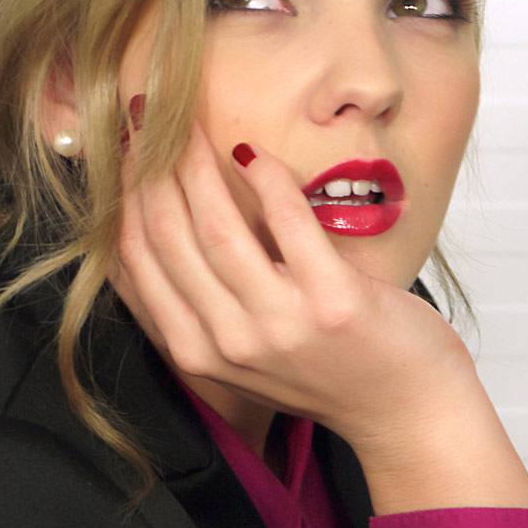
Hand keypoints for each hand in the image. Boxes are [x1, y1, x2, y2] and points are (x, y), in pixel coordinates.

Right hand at [114, 117, 527, 512]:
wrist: (405, 413)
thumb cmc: (324, 372)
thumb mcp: (240, 355)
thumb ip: (195, 307)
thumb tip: (148, 231)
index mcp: (195, 352)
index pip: (137, 260)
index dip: (122, 196)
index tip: (124, 150)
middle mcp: (227, 343)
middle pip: (166, 235)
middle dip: (148, 166)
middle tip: (148, 115)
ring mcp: (279, 325)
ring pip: (215, 225)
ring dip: (194, 162)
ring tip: (188, 121)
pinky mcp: (332, 302)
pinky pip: (286, 221)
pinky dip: (267, 178)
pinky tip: (254, 153)